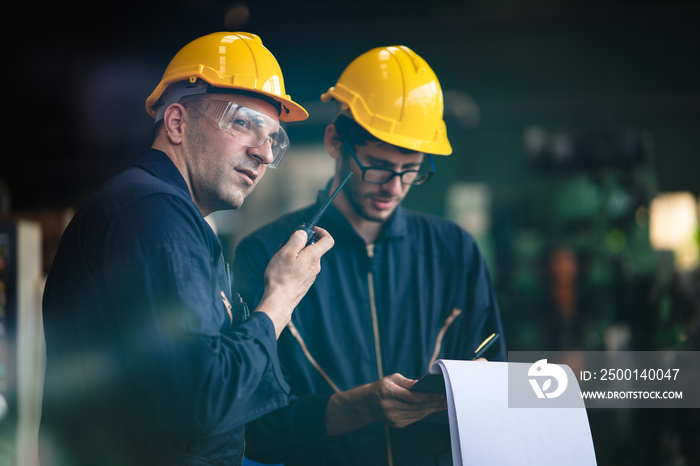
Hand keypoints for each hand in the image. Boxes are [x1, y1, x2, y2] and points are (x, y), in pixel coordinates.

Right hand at [255, 227, 333, 336]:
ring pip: (306, 259)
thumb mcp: (286, 251)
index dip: (322, 231)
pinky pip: (302, 269)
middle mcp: (316, 266)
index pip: (328, 240)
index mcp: (314, 256)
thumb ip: (297, 239)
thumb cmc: (281, 276)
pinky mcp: (305, 283)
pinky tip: (283, 271)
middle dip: (301, 244)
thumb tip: (304, 233)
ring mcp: (311, 276)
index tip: (311, 229)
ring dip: (296, 256)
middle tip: (286, 247)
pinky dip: (294, 266)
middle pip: (314, 248)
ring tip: (281, 261)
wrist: (279, 301)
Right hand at [325, 373, 446, 435]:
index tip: (440, 394)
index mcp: (386, 391)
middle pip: (416, 407)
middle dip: (434, 404)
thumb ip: (407, 382)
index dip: (427, 396)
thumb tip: (421, 384)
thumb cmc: (383, 387)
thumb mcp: (392, 378)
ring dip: (432, 410)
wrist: (368, 404)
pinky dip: (424, 414)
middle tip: (446, 400)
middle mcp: (388, 406)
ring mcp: (392, 417)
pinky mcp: (396, 424)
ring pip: (417, 414)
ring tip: (443, 404)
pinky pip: (414, 419)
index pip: (411, 396)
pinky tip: (432, 409)